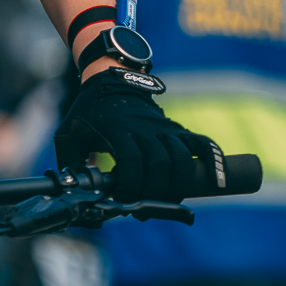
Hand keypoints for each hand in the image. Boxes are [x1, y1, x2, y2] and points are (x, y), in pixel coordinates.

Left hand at [54, 69, 217, 202]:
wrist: (110, 78)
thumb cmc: (88, 111)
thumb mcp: (69, 133)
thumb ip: (70, 163)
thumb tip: (73, 193)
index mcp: (117, 130)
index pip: (132, 161)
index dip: (131, 185)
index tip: (124, 200)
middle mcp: (144, 128)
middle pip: (160, 163)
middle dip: (155, 191)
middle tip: (145, 207)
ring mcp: (163, 127)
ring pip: (181, 157)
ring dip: (178, 184)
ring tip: (168, 201)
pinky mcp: (175, 128)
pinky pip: (200, 142)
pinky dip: (212, 160)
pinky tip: (216, 180)